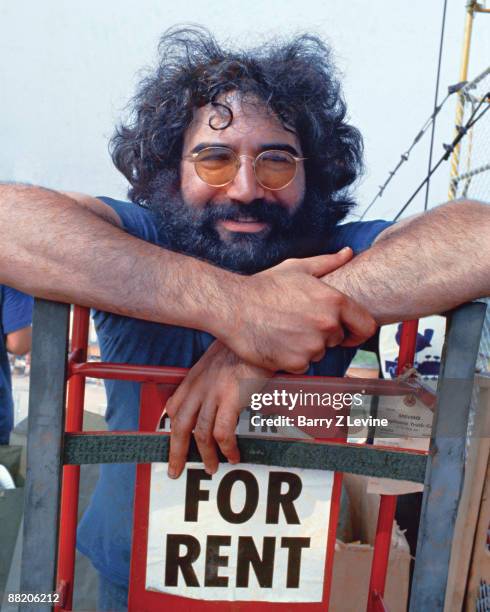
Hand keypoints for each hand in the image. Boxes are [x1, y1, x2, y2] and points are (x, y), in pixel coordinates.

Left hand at [165, 341, 272, 477]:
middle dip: (176, 451)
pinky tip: (233, 455)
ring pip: (200, 433)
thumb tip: (218, 393)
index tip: (175, 443)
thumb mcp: (219, 358)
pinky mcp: (232, 397)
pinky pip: (223, 432)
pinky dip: (226, 448)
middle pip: (180, 425)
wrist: (258, 331)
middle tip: (175, 470)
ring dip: (206, 455)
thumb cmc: (243, 346)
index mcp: (195, 377)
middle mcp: (200, 386)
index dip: (172, 428)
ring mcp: (214, 392)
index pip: (173, 406)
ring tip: (211, 468)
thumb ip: (212, 376)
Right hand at [220, 248, 376, 372]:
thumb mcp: (297, 268)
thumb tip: (348, 253)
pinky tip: (277, 342)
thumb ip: (328, 262)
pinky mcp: (295, 363)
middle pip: (338, 340)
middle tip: (299, 323)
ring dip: (307, 347)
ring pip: (319, 353)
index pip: (366, 327)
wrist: (233, 306)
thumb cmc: (264, 286)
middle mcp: (328, 325)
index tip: (348, 332)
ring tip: (284, 330)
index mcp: (334, 301)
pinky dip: (292, 359)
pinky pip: (302, 365)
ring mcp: (312, 346)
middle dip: (324, 335)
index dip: (358, 330)